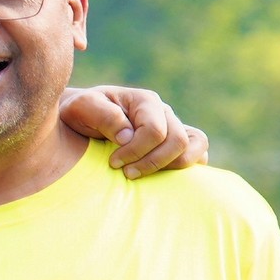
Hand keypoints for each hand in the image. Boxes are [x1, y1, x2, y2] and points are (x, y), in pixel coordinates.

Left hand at [58, 85, 206, 178]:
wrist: (81, 121)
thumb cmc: (80, 114)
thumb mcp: (82, 108)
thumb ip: (103, 116)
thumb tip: (128, 136)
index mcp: (145, 101)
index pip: (154, 130)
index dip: (136, 151)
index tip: (113, 163)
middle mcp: (164, 113)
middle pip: (177, 141)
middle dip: (152, 163)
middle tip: (126, 174)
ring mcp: (174, 127)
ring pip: (196, 147)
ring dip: (172, 167)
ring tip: (143, 175)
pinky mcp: (176, 144)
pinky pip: (199, 154)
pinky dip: (188, 168)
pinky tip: (162, 178)